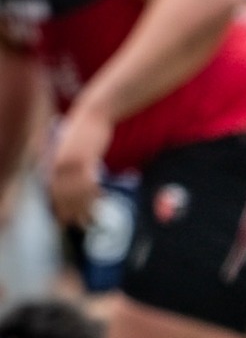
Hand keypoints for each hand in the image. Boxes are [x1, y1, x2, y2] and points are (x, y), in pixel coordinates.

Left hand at [47, 102, 112, 226]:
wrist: (93, 113)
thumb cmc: (82, 132)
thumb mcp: (67, 151)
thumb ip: (64, 169)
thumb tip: (68, 190)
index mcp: (51, 164)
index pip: (52, 194)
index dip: (59, 209)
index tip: (66, 220)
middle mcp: (58, 165)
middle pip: (64, 196)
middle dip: (72, 212)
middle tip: (81, 224)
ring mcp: (71, 162)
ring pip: (78, 192)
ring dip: (86, 207)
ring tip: (92, 217)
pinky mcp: (86, 159)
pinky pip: (90, 182)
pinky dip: (95, 193)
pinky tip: (101, 199)